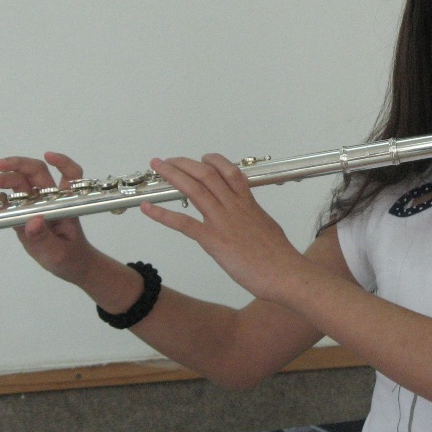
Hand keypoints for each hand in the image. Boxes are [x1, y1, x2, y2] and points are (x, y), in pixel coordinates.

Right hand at [0, 152, 95, 283]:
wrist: (69, 266)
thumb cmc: (70, 257)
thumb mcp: (58, 252)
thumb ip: (44, 238)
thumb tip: (33, 222)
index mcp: (64, 203)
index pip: (70, 176)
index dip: (63, 163)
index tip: (48, 156)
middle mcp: (49, 199)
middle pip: (35, 173)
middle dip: (17, 166)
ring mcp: (33, 205)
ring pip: (17, 183)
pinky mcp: (20, 214)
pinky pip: (4, 202)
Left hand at [141, 154, 306, 299]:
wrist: (284, 272)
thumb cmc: (280, 257)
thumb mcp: (268, 228)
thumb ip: (256, 219)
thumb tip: (252, 218)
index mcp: (248, 204)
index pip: (229, 172)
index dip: (214, 161)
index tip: (202, 159)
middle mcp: (234, 207)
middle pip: (206, 174)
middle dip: (184, 163)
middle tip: (168, 160)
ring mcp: (222, 221)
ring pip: (194, 189)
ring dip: (172, 176)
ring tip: (157, 167)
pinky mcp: (213, 240)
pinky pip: (183, 223)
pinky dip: (162, 214)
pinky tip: (148, 208)